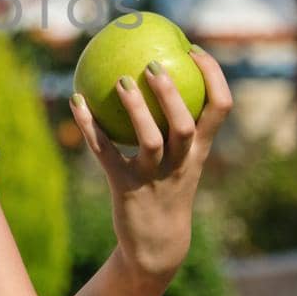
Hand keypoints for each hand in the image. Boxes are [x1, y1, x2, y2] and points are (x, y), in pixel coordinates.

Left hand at [69, 47, 233, 275]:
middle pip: (185, 126)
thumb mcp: (180, 160)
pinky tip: (76, 101)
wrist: (156, 246)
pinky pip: (105, 154)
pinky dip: (89, 127)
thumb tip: (155, 73)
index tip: (193, 49)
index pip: (220, 109)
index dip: (213, 76)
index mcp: (199, 151)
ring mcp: (154, 179)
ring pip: (150, 141)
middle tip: (152, 64)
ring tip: (120, 81)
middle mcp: (181, 164)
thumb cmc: (166, 191)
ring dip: (135, 110)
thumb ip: (176, 126)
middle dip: (172, 94)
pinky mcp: (126, 190)